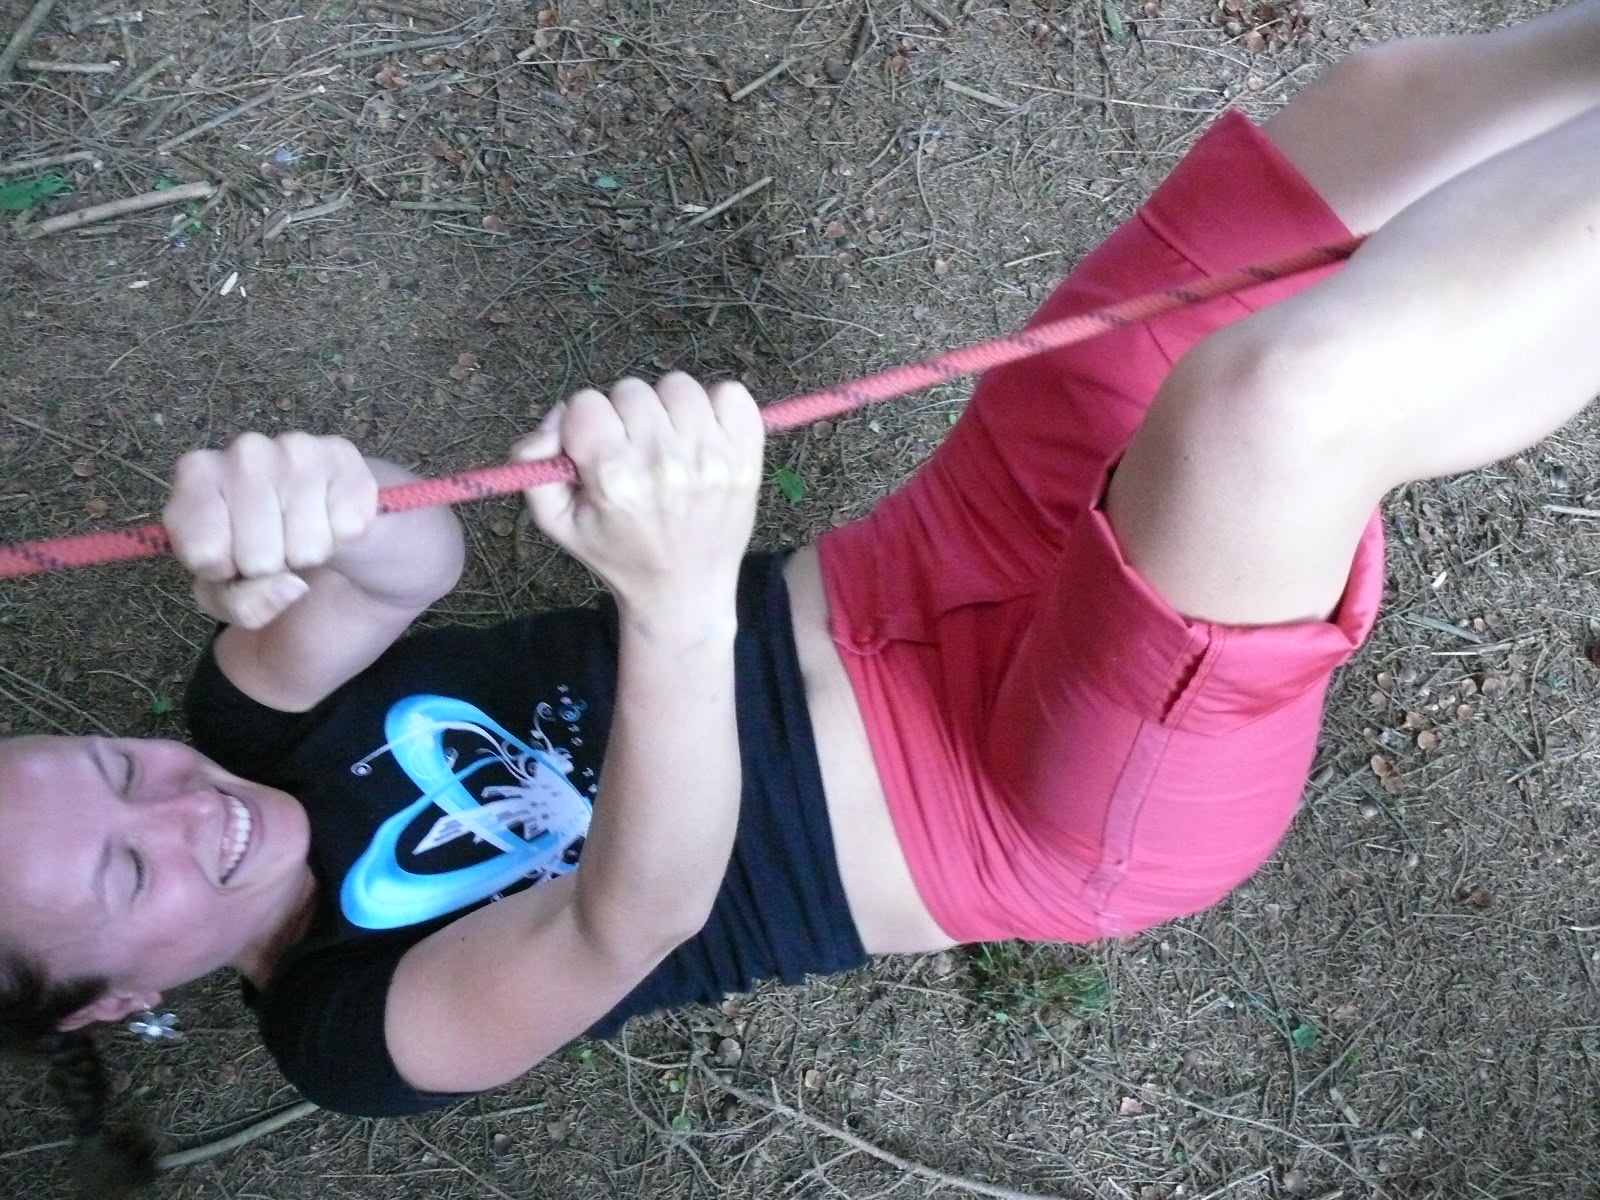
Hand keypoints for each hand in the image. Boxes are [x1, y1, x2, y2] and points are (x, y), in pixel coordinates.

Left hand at [162, 432, 378, 628]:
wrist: (317, 510)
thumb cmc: (258, 548)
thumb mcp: (229, 590)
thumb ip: (243, 604)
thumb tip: (293, 586)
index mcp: (197, 475)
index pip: (206, 555)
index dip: (224, 571)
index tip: (230, 556)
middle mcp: (244, 452)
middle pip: (258, 559)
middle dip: (270, 567)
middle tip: (274, 545)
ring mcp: (295, 449)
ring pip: (307, 549)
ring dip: (308, 554)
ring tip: (300, 531)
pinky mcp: (343, 457)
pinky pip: (348, 529)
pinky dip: (342, 536)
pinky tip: (329, 516)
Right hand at [512, 374, 764, 620]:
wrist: (685, 589)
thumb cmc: (618, 552)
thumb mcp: (557, 522)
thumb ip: (532, 465)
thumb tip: (553, 419)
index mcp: (615, 478)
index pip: (586, 404)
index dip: (584, 424)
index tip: (595, 451)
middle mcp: (665, 463)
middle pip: (631, 391)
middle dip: (625, 418)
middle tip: (632, 453)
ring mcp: (713, 458)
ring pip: (677, 386)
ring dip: (667, 410)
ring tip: (667, 445)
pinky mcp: (747, 457)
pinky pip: (731, 393)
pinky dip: (715, 408)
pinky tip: (701, 438)